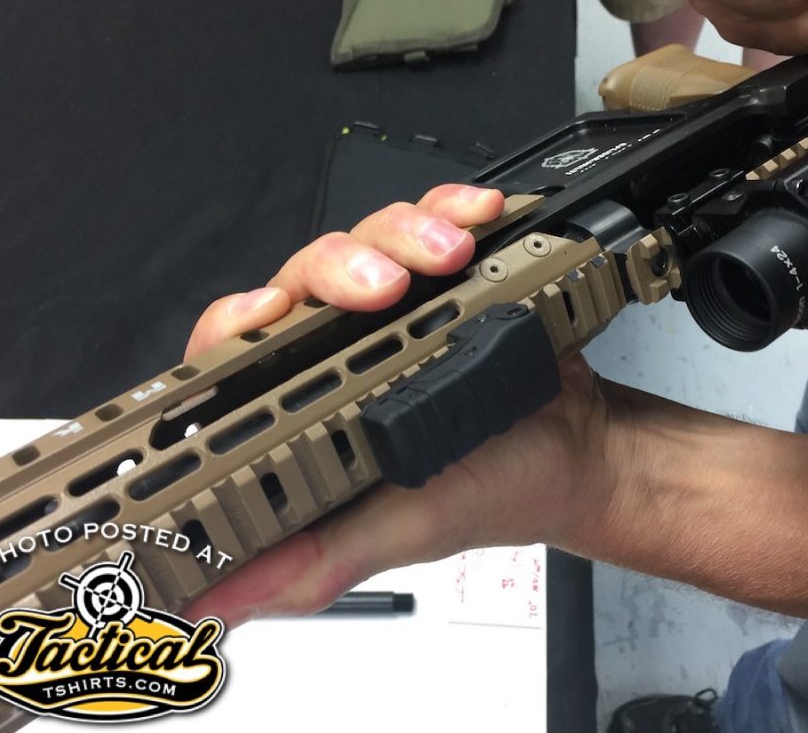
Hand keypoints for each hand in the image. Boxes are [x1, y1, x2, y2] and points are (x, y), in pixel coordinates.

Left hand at [182, 185, 627, 625]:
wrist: (583, 455)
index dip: (235, 326)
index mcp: (315, 409)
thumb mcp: (402, 534)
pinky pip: (435, 219)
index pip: (238, 357)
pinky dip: (451, 207)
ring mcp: (400, 309)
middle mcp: (347, 352)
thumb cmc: (492, 489)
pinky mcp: (452, 274)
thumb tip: (225, 601)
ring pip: (366, 239)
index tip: (266, 312)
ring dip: (401, 235)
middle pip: (303, 279)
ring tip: (450, 256)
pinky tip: (472, 217)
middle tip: (385, 292)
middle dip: (339, 268)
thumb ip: (318, 563)